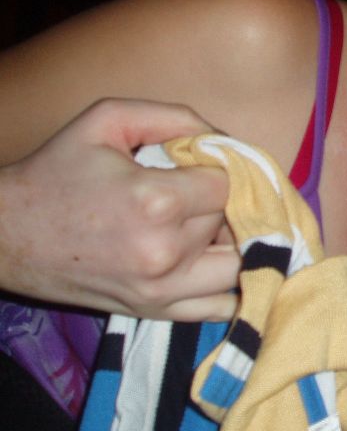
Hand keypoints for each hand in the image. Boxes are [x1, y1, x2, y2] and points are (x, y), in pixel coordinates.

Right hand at [0, 98, 238, 319]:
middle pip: (233, 220)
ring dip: (233, 242)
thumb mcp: (108, 120)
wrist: (7, 234)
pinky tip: (216, 260)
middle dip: (222, 203)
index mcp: (155, 201)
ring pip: (240, 264)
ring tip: (206, 224)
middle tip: (194, 193)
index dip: (218, 168)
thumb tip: (224, 137)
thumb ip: (175, 118)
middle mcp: (165, 251)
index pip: (228, 183)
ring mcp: (162, 290)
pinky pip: (223, 306)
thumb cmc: (57, 171)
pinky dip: (233, 285)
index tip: (196, 166)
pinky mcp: (156, 312)